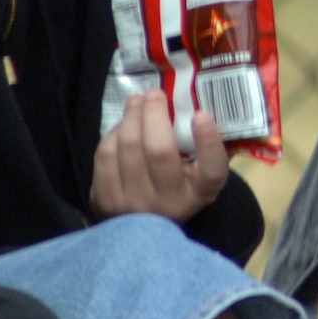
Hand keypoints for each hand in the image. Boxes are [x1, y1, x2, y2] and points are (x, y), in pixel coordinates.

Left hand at [91, 92, 230, 224]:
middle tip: (155, 94)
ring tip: (137, 101)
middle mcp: (169, 202)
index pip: (211, 171)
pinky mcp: (106, 200)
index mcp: (200, 193)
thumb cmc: (177, 186)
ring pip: (128, 147)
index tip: (200, 115)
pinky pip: (106, 155)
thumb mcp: (199, 172)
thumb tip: (200, 103)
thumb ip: (204, 145)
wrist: (142, 224)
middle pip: (159, 150)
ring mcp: (135, 203)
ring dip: (131, 116)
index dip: (207, 142)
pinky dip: (114, 133)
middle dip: (154, 113)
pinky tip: (122, 125)